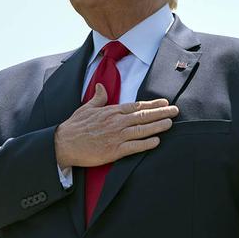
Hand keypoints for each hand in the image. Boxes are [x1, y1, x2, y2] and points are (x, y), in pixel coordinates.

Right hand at [54, 83, 178, 167]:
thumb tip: (102, 87)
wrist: (63, 145)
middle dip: (161, 113)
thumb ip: (98, 98)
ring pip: (142, 130)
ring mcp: (116, 136)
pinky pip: (134, 147)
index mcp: (111, 111)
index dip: (152, 104)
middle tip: (175, 110)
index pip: (136, 106)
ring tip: (170, 123)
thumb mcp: (86, 108)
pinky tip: (157, 141)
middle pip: (143, 116)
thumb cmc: (74, 127)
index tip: (164, 102)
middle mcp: (116, 122)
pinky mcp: (114, 151)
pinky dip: (146, 144)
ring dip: (158, 126)